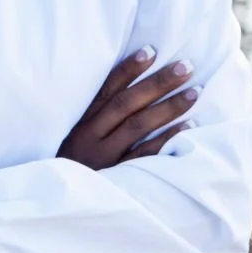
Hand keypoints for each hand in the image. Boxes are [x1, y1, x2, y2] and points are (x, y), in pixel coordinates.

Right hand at [57, 47, 199, 168]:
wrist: (57, 200)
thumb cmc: (70, 162)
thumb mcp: (70, 135)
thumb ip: (92, 116)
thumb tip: (124, 86)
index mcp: (80, 121)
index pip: (106, 89)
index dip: (128, 69)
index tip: (151, 51)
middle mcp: (91, 135)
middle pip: (127, 104)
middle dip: (157, 83)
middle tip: (185, 66)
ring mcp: (106, 156)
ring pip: (139, 126)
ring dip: (169, 107)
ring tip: (194, 92)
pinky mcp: (119, 175)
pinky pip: (147, 155)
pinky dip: (168, 139)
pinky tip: (189, 126)